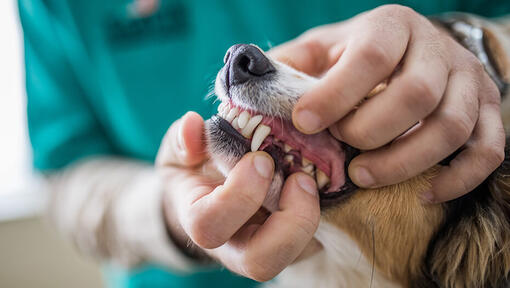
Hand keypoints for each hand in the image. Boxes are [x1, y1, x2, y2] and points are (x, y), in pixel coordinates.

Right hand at [156, 112, 320, 280]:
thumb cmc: (196, 171)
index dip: (238, 196)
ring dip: (310, 217)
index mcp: (201, 220)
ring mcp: (267, 248)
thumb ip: (183, 139)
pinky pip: (316, 241)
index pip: (210, 226)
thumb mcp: (181, 151)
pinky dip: (326, 213)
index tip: (260, 159)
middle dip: (287, 221)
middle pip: (260, 263)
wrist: (211, 194)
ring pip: (295, 256)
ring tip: (310, 179)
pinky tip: (323, 181)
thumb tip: (193, 125)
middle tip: (299, 178)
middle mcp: (234, 246)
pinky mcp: (295, 243)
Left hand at [270, 5, 504, 201]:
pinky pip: (487, 152)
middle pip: (416, 94)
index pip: (371, 56)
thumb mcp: (318, 51)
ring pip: (452, 127)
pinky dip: (457, 179)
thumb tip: (246, 89)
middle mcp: (436, 49)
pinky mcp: (488, 114)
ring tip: (365, 176)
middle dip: (371, 131)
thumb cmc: (354, 57)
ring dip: (405, 161)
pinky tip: (422, 195)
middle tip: (342, 151)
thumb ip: (287, 67)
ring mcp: (469, 81)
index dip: (337, 93)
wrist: (409, 52)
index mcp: (390, 26)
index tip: (305, 122)